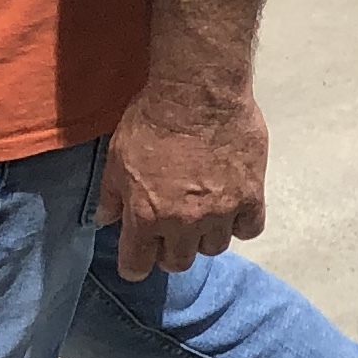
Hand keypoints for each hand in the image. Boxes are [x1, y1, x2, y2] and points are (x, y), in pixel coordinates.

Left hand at [95, 83, 269, 279]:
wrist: (198, 92)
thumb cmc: (152, 119)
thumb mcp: (117, 156)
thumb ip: (113, 194)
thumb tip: (106, 220)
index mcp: (146, 215)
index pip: (137, 265)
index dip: (135, 264)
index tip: (137, 256)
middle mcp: (183, 223)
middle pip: (178, 262)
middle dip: (169, 250)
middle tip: (170, 231)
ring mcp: (220, 213)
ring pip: (214, 248)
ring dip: (204, 236)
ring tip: (202, 216)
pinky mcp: (251, 198)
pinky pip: (248, 229)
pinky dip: (239, 223)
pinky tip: (232, 208)